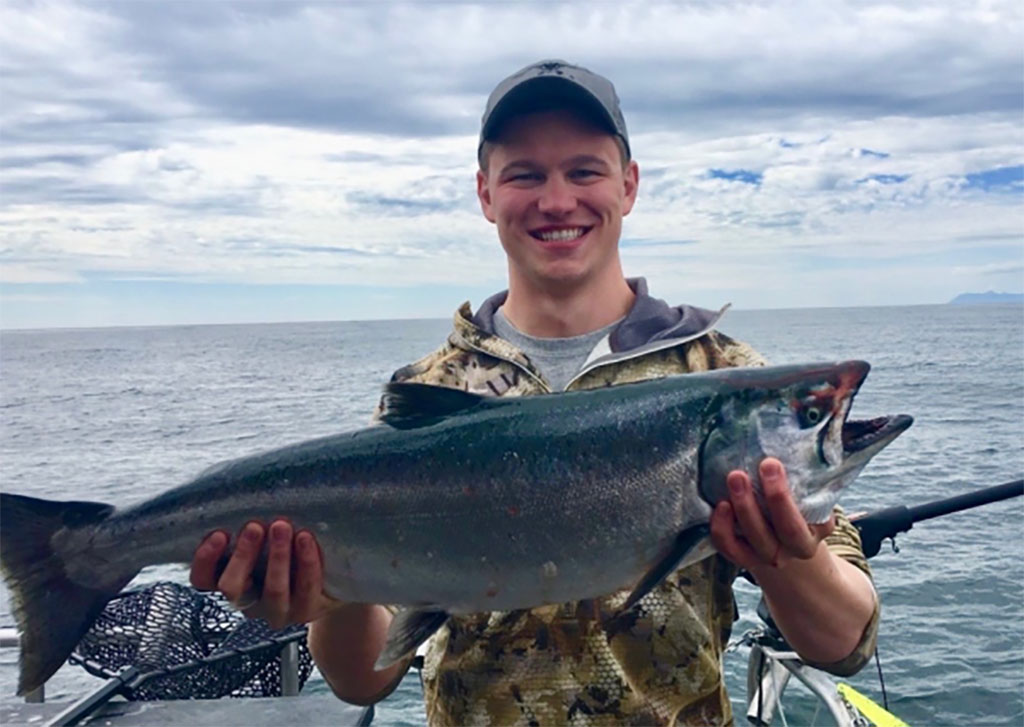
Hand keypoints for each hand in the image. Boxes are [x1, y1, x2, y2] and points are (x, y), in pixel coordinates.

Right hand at [190, 520, 343, 628]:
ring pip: (273, 591)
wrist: (334, 576)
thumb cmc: (291, 544)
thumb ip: (253, 518)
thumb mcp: (267, 533)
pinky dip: (306, 563)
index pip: (204, 579)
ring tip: (282, 526)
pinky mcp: (307, 611)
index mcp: (232, 581)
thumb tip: (245, 483)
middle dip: (242, 556)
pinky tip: (306, 538)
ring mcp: (278, 611)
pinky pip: (306, 590)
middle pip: (233, 588)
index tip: (218, 533)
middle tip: (254, 526)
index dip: (205, 560)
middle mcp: (250, 601)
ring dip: (277, 557)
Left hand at [710, 458, 834, 572]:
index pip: (806, 520)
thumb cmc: (799, 510)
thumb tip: (807, 434)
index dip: (784, 495)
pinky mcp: (744, 558)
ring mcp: (767, 556)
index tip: (773, 463)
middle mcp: (792, 549)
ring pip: (754, 539)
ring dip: (744, 508)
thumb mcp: (813, 498)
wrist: (787, 548)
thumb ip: (811, 478)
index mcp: (814, 533)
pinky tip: (719, 505)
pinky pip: (730, 548)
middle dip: (773, 497)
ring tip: (735, 477)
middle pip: (783, 531)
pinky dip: (722, 529)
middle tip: (760, 465)